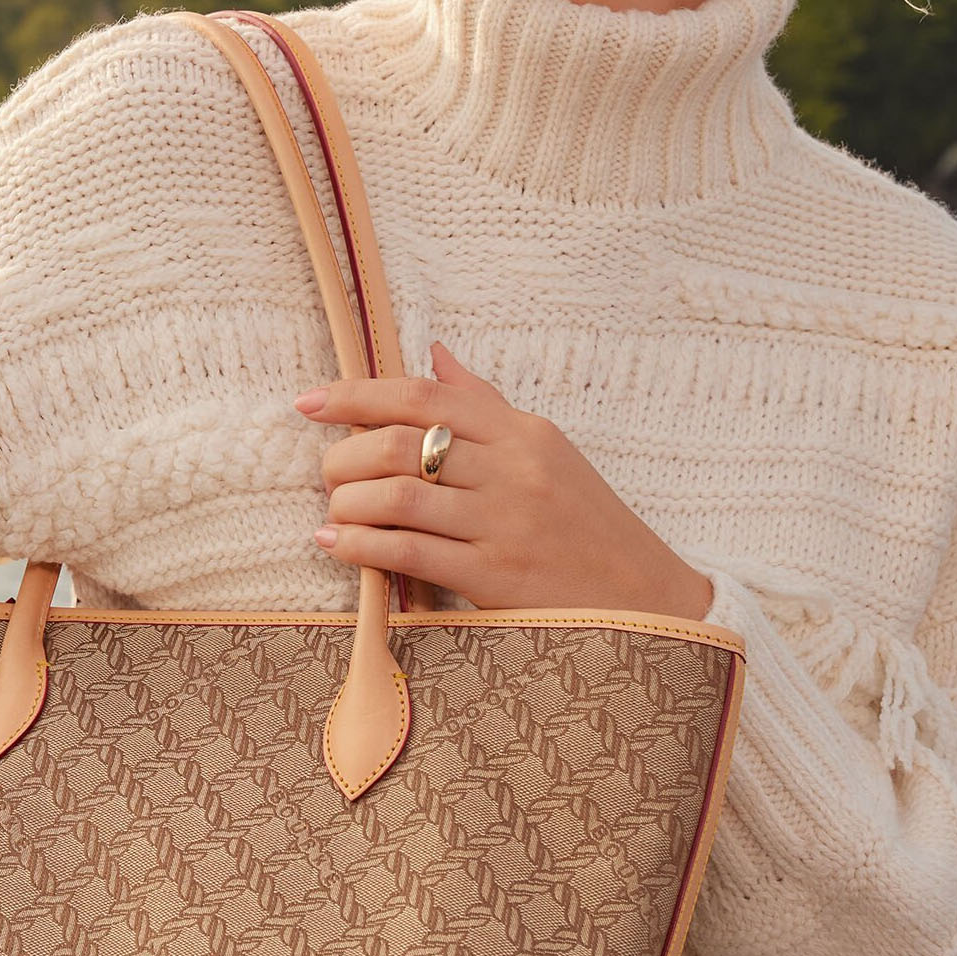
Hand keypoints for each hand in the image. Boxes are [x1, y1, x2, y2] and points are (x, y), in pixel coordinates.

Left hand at [294, 342, 714, 619]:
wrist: (645, 601)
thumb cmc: (588, 524)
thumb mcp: (548, 452)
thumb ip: (486, 404)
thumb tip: (434, 354)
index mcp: (523, 432)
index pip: (424, 396)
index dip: (357, 394)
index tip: (311, 402)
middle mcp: (514, 470)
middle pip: (400, 444)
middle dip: (344, 455)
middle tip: (325, 471)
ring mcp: (505, 524)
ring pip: (397, 497)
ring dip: (348, 501)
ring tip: (333, 510)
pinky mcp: (496, 576)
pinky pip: (409, 553)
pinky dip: (361, 545)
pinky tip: (337, 543)